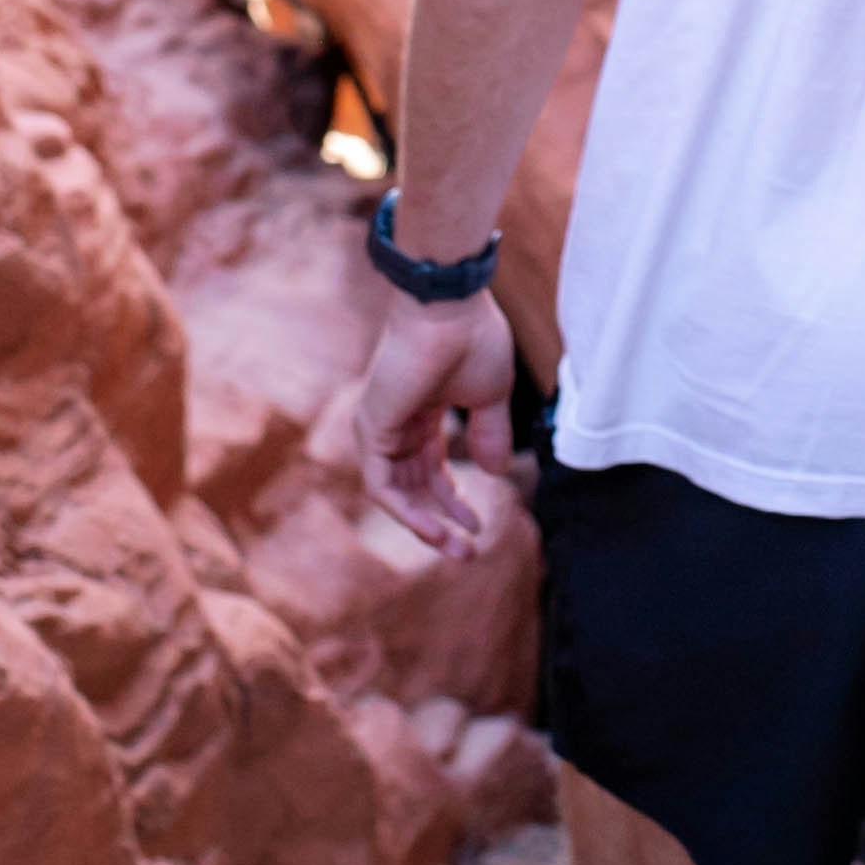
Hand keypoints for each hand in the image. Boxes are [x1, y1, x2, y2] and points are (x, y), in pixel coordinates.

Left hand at [352, 288, 517, 554]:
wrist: (451, 310)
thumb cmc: (474, 341)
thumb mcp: (491, 398)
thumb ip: (490, 436)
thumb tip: (494, 473)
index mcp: (423, 412)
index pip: (431, 470)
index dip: (454, 501)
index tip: (479, 525)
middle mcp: (397, 423)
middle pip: (414, 487)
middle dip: (442, 522)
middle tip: (469, 553)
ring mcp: (380, 427)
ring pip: (396, 494)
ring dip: (426, 525)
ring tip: (457, 549)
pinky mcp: (371, 429)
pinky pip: (381, 487)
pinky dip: (406, 512)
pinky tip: (435, 530)